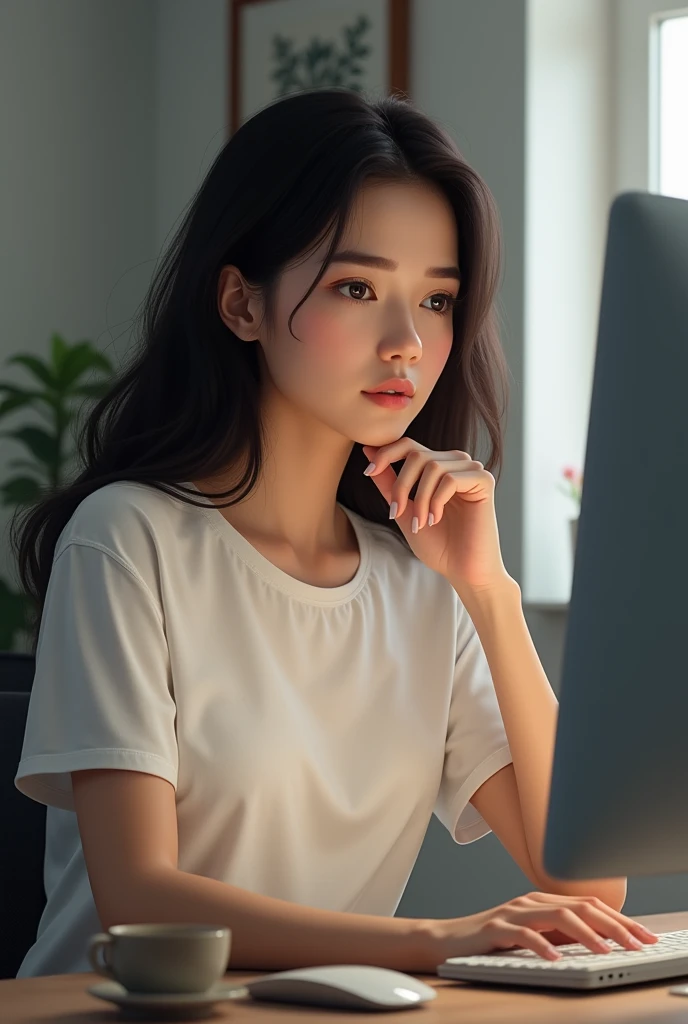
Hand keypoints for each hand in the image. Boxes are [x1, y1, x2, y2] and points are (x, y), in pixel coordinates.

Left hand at [361, 437, 512, 594]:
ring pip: (432, 466)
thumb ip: (388, 482)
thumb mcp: (403, 510)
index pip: (409, 445)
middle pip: (417, 454)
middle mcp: (456, 462)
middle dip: (400, 485)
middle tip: (395, 512)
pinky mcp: (484, 481)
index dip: (386, 453)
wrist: (463, 570)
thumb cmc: (437, 544)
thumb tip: (368, 451)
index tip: (368, 472)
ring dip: (419, 499)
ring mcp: (471, 469)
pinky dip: (437, 501)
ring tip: (419, 523)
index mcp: (438, 465)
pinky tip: (436, 520)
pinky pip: (451, 479)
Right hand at [420, 892, 658, 967]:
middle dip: (613, 925)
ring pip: (557, 915)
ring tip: (605, 949)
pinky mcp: (495, 928)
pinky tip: (555, 957)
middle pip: (580, 907)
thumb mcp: (534, 936)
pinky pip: (523, 933)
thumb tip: (600, 941)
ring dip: (585, 933)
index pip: (590, 906)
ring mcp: (513, 912)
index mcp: (543, 901)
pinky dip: (542, 944)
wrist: (447, 940)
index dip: (620, 920)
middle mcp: (531, 901)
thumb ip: (562, 935)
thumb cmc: (492, 941)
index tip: (644, 936)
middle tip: (638, 943)